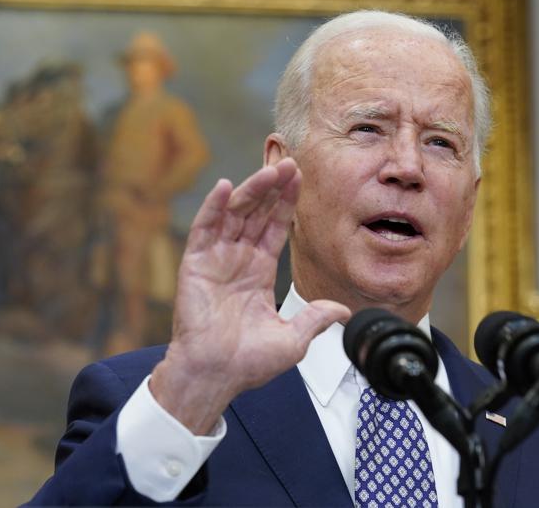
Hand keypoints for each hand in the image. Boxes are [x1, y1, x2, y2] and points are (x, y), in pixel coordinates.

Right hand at [150, 158, 349, 433]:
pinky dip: (213, 207)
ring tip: (270, 170)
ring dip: (251, 191)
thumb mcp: (292, 340)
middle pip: (257, 214)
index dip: (286, 204)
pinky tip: (225, 187)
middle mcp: (238, 261)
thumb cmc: (247, 363)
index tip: (300, 179)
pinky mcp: (195, 265)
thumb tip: (344, 310)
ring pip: (234, 215)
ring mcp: (216, 260)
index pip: (275, 228)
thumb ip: (315, 319)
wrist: (215, 376)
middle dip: (273, 189)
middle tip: (290, 163)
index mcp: (258, 272)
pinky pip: (204, 230)